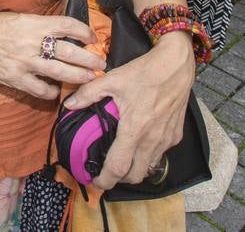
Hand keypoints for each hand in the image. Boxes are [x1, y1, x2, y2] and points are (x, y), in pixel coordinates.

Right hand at [0, 11, 104, 99]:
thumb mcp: (17, 17)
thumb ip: (38, 26)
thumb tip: (61, 33)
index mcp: (32, 23)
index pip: (67, 25)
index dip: (84, 31)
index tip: (91, 37)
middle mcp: (31, 42)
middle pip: (70, 52)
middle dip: (90, 59)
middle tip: (101, 63)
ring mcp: (24, 63)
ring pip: (61, 72)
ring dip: (80, 76)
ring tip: (91, 77)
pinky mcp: (15, 79)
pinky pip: (41, 90)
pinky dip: (52, 92)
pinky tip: (57, 91)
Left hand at [64, 33, 193, 187]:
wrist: (176, 65)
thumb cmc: (144, 72)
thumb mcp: (112, 79)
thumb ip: (88, 93)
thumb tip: (69, 105)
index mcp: (134, 129)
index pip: (118, 168)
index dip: (104, 180)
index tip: (93, 180)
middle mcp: (152, 140)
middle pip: (134, 176)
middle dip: (118, 179)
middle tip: (105, 171)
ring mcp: (166, 140)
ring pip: (149, 168)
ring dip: (134, 169)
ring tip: (121, 159)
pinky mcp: (175, 136)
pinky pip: (159, 155)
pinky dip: (147, 157)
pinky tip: (138, 144)